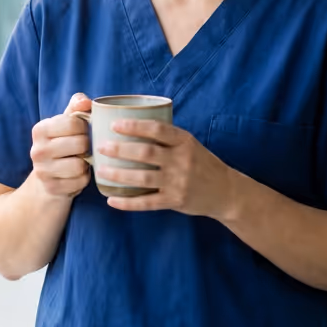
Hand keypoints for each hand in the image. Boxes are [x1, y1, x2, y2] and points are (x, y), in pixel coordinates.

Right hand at [29, 93, 91, 199]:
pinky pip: (80, 181)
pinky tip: (77, 175)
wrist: (45, 181)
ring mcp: (43, 171)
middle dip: (87, 146)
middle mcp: (37, 150)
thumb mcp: (65, 124)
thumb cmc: (62, 145)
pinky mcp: (52, 188)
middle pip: (80, 144)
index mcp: (40, 130)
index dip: (85, 127)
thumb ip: (76, 107)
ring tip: (81, 162)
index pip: (73, 123)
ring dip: (86, 164)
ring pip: (80, 165)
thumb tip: (86, 102)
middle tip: (84, 149)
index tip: (83, 131)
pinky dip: (83, 178)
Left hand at [97, 120, 237, 217]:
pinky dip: (128, 203)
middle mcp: (182, 160)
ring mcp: (178, 182)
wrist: (225, 191)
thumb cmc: (203, 164)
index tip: (115, 124)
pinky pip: (147, 202)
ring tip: (101, 171)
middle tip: (101, 147)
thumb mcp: (190, 144)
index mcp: (185, 141)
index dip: (135, 126)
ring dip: (119, 175)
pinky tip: (112, 201)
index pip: (157, 129)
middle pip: (146, 153)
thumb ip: (167, 138)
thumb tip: (133, 126)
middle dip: (120, 149)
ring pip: (143, 177)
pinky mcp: (175, 200)